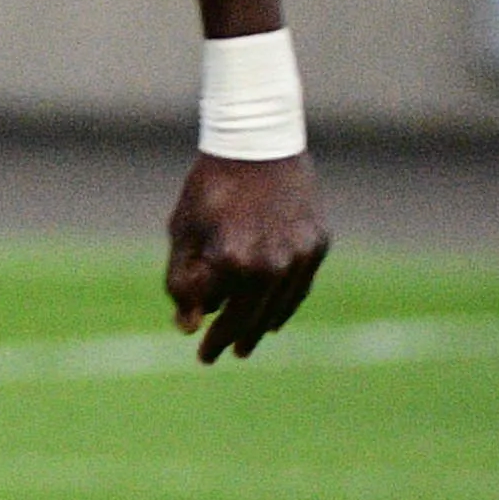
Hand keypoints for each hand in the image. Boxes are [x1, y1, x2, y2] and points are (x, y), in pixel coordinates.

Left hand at [165, 150, 326, 363]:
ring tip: (247, 343)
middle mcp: (271, 263)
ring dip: (261, 328)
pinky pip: (300, 287)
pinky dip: (285, 305)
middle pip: (249, 315)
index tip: (200, 350)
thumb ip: (181, 281)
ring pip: (279, 306)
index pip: (215, 310)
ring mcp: (300, 256)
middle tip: (219, 355)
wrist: (258, 144)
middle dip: (232, 338)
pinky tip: (274, 319)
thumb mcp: (183, 231)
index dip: (204, 329)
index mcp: (232, 260)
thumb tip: (186, 327)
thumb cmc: (211, 188)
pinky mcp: (317, 246)